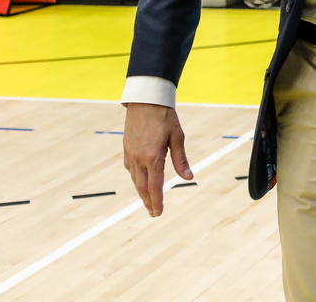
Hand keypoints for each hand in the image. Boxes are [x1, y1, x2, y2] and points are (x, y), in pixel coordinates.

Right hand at [122, 103, 191, 217]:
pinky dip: (136, 179)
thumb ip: (181, 159)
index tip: (158, 213)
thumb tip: (189, 177)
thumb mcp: (178, 137)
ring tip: (148, 201)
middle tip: (153, 214)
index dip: (157, 201)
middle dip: (148, 202)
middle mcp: (139, 158)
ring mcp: (130, 154)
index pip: (155, 186)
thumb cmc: (165, 117)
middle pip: (142, 187)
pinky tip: (140, 181)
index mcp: (153, 157)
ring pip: (135, 179)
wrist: (145, 100)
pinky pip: (130, 169)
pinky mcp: (126, 149)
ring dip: (141, 192)